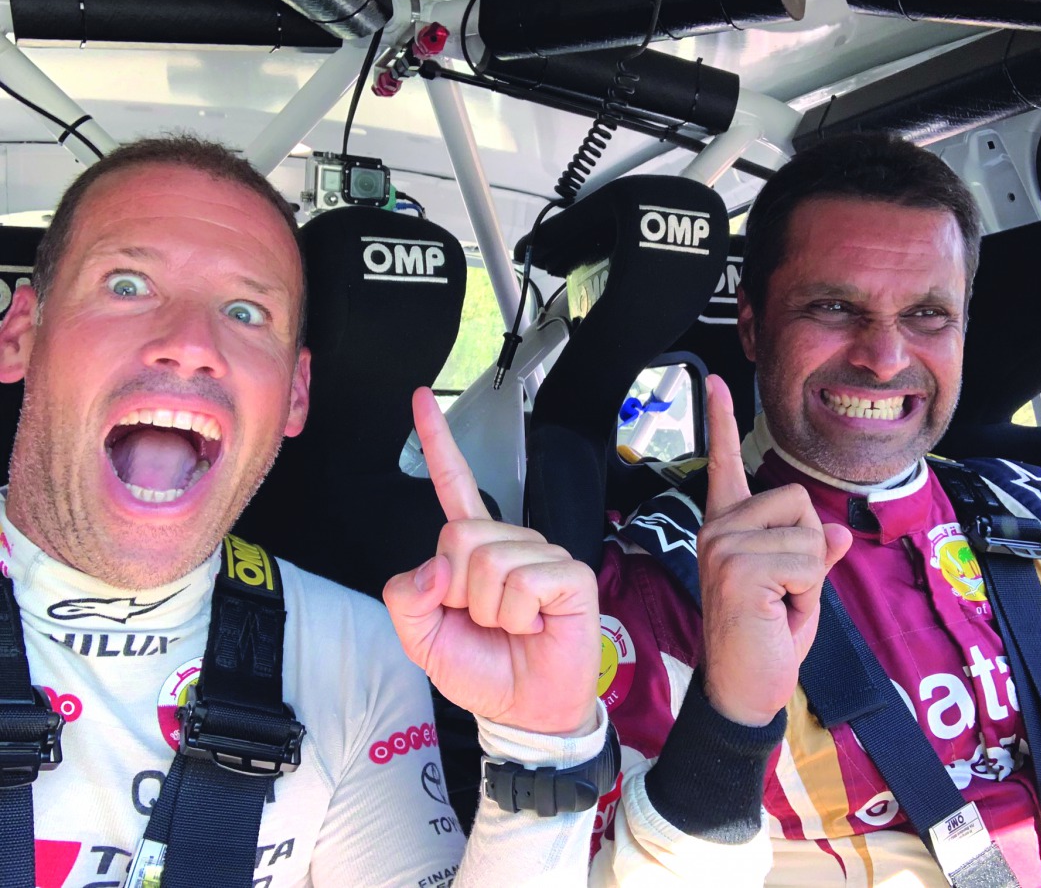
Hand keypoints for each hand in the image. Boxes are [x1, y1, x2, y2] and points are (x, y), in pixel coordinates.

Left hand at [384, 387, 599, 736]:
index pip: (455, 485)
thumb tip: (433, 568)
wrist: (524, 709)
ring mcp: (542, 554)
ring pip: (489, 561)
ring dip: (488, 610)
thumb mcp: (423, 640)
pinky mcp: (569, 574)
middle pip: (459, 535)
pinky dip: (516, 614)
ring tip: (512, 625)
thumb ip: (406, 599)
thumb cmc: (481, 669)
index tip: (421, 397)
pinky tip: (534, 623)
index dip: (438, 442)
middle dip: (457, 591)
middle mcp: (510, 541)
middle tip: (482, 619)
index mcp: (473, 549)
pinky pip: (522, 581)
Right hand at [698, 375, 852, 726]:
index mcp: (727, 527)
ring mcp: (722, 545)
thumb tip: (837, 533)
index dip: (721, 421)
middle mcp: (718, 529)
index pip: (726, 464)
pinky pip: (808, 559)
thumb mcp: (800, 591)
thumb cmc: (767, 641)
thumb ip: (813, 555)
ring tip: (779, 607)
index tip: (713, 382)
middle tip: (782, 596)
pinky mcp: (738, 567)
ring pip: (807, 533)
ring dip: (810, 578)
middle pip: (797, 501)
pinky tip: (778, 614)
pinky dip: (808, 594)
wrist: (745, 691)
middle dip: (809, 552)